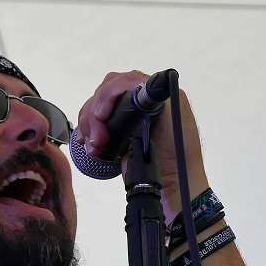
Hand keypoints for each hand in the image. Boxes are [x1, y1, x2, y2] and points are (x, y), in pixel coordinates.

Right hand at [76, 71, 209, 217]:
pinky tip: (87, 142)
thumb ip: (158, 99)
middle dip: (96, 114)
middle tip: (99, 138)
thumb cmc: (179, 155)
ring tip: (95, 146)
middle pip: (106, 91)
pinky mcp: (116, 131)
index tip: (103, 115)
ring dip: (89, 124)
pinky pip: (94, 121)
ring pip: (96, 106)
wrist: (172, 185)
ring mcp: (126, 116)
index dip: (109, 94)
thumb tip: (140, 86)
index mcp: (154, 95)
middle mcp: (138, 101)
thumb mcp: (174, 119)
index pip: (124, 80)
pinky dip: (86, 129)